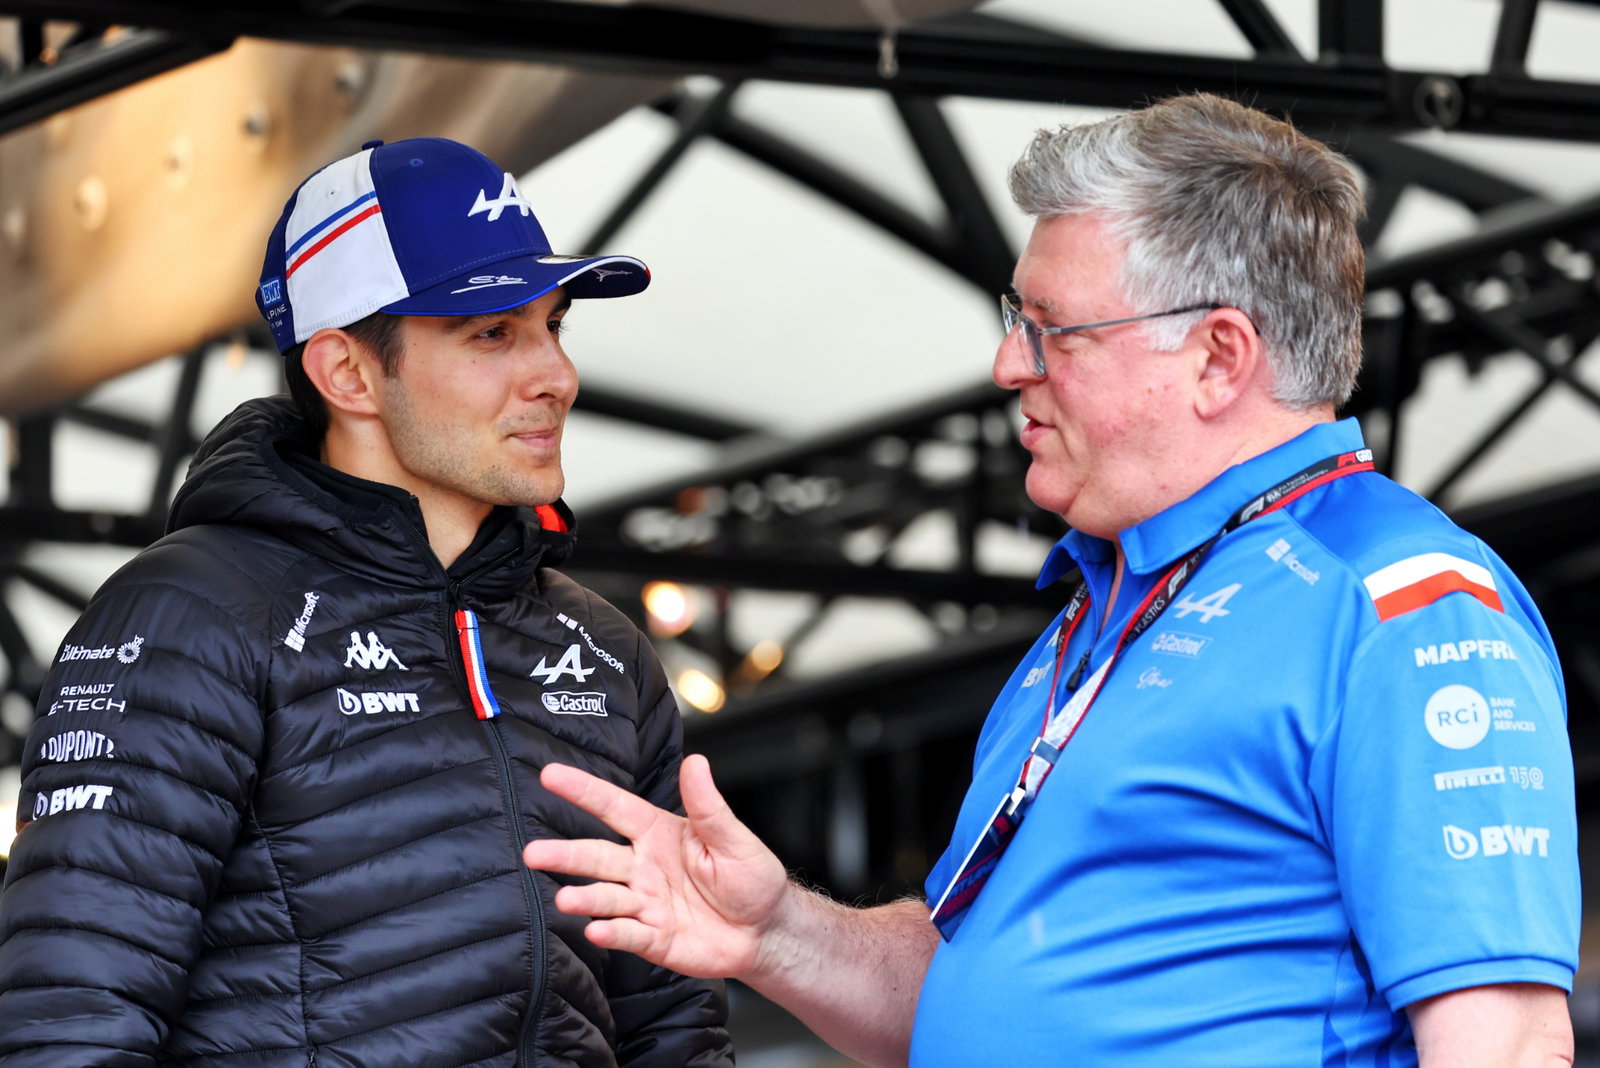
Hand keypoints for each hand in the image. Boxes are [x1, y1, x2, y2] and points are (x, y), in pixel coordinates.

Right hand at [523, 754, 789, 979]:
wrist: (766, 930)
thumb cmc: (751, 876)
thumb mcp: (733, 837)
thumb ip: (708, 806)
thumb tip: (695, 762)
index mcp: (659, 833)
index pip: (614, 807)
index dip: (583, 791)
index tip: (550, 775)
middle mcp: (644, 866)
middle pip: (597, 857)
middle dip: (564, 854)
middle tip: (533, 853)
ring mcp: (646, 903)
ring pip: (606, 897)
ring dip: (584, 899)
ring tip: (565, 900)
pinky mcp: (653, 938)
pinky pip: (627, 934)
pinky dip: (612, 933)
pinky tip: (597, 931)